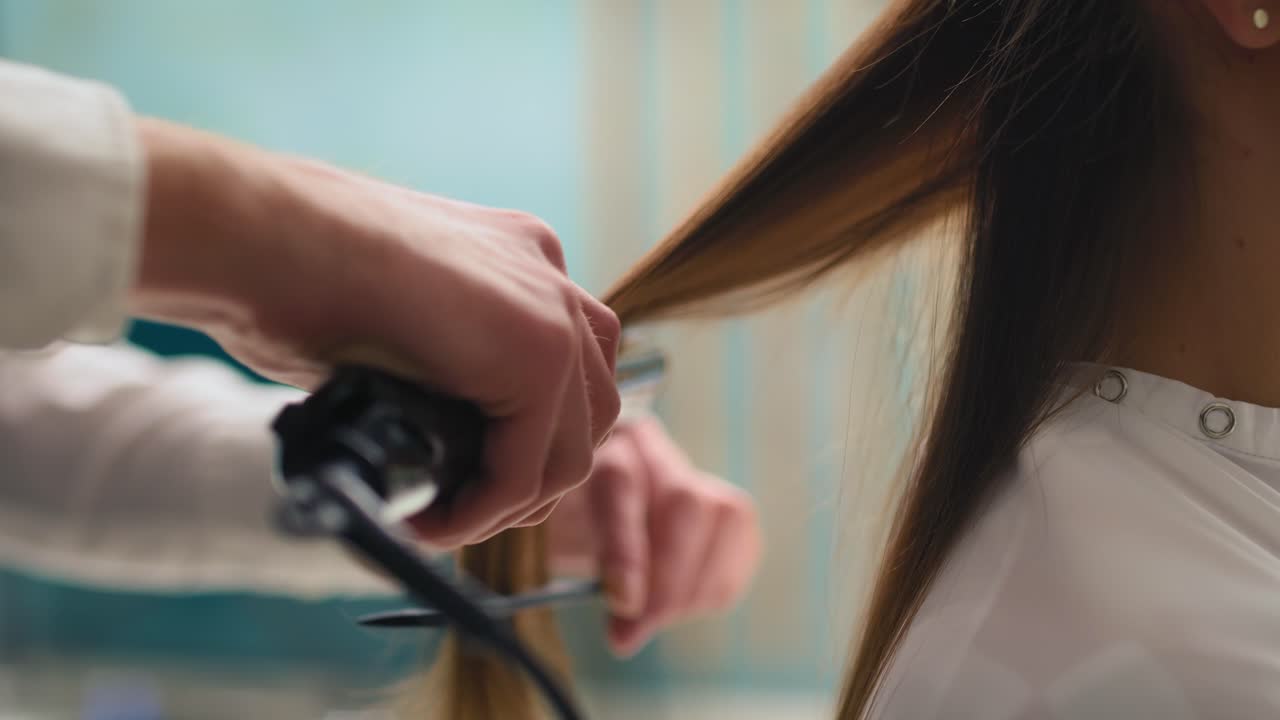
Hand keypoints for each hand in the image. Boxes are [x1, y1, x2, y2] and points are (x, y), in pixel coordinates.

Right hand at [129, 118, 620, 547]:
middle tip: (460, 507)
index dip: (527, 436)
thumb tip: (451, 444)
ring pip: (569, 448)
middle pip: (589, 408)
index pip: (570, 365)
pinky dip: (482, 511)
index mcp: (519, 257)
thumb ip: (444, 370)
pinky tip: (429, 522)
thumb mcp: (394, 324)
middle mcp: (549, 275)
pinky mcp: (537, 356)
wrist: (258, 238)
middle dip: (531, 473)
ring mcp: (551, 312)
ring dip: (508, 503)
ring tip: (441, 520)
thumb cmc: (290, 275)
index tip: (466, 477)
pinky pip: (528, 468)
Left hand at [547, 416, 761, 656]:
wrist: (593, 515)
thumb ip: (592, 564)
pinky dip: (714, 587)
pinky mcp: (730, 507)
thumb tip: (627, 616)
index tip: (624, 603)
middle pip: (683, 501)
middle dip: (667, 579)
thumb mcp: (559, 539)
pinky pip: (742, 544)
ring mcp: (693, 471)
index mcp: (596, 447)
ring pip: (723, 516)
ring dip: (693, 587)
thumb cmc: (571, 530)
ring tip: (656, 618)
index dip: (625, 547)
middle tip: (637, 629)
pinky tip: (684, 604)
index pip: (618, 483)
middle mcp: (650, 445)